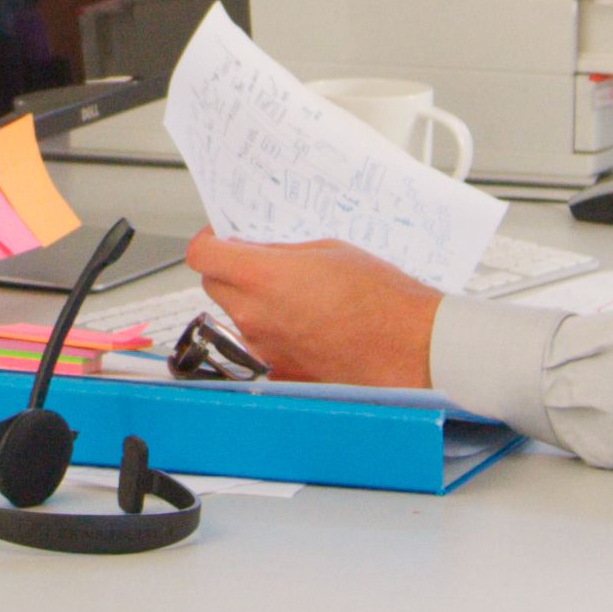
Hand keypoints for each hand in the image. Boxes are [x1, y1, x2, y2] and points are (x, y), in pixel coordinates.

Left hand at [185, 232, 439, 387]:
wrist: (410, 347)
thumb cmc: (381, 299)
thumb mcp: (329, 250)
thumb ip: (282, 252)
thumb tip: (259, 251)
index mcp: (262, 277)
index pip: (201, 256)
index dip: (208, 242)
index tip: (222, 238)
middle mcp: (254, 316)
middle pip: (213, 286)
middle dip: (228, 271)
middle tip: (257, 262)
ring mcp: (265, 349)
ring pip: (236, 318)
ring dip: (251, 304)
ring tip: (292, 297)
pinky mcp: (281, 373)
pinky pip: (259, 347)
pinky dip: (272, 334)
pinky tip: (303, 326)